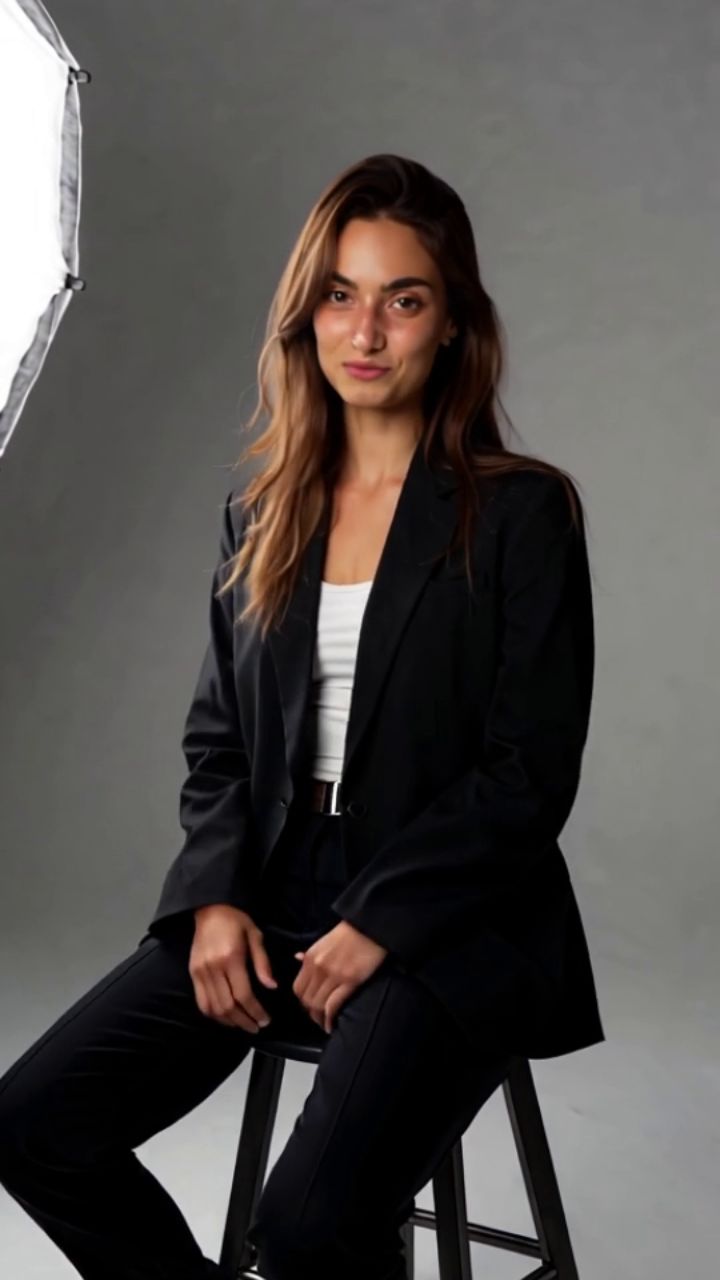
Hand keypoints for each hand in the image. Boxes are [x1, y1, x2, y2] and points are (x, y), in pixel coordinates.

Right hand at [189, 904, 277, 1031]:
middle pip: (228, 1006)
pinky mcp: (193, 973)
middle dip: (244, 1021)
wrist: (211, 908)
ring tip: (243, 1025)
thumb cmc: (237, 920)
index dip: (255, 1011)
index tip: (265, 1020)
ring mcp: (200, 972)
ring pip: (213, 1008)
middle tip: (256, 1027)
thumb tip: (271, 987)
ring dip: (228, 1022)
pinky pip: (201, 1001)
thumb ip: (263, 963)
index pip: (243, 995)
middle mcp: (213, 968)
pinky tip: (225, 1018)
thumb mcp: (256, 936)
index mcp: (231, 958)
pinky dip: (213, 1014)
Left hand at [292, 920, 387, 1032]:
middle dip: (311, 1012)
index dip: (303, 1002)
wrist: (370, 927)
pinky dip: (329, 1019)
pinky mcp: (349, 982)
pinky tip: (331, 1025)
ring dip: (320, 1018)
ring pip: (318, 1005)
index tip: (309, 1006)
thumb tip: (297, 958)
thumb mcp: (324, 941)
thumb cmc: (349, 933)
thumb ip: (310, 954)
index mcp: (310, 958)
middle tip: (318, 1018)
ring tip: (324, 1024)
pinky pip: (333, 1006)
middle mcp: (318, 968)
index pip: (298, 988)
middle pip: (307, 1000)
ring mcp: (333, 976)